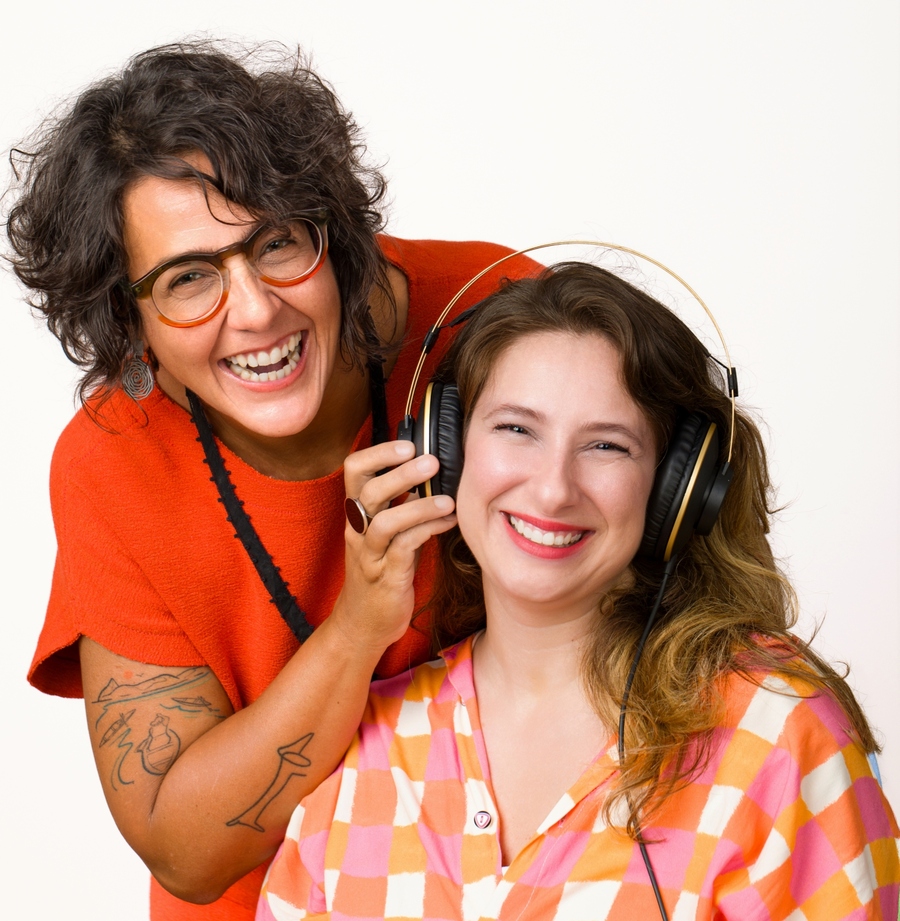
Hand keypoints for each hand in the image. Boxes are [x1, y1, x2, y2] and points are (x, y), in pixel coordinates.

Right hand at [334, 440, 456, 652]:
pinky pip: (403, 549)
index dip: (378, 454)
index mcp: (357, 513)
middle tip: (432, 461)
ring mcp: (370, 555)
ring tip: (449, 500)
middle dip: (401, 473)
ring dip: (419, 507)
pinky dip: (428, 532)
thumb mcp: (386, 533)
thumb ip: (401, 505)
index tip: (407, 445)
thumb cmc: (381, 572)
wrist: (363, 624)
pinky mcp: (386, 578)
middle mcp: (358, 531)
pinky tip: (449, 523)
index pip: (354, 471)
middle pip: (368, 491)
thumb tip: (429, 473)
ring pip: (385, 522)